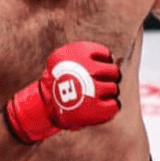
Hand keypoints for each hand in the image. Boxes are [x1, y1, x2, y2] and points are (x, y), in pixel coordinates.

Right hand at [5, 42, 120, 142]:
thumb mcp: (66, 57)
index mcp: (81, 52)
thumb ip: (86, 55)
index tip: (95, 70)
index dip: (104, 63)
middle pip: (114, 72)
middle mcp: (90, 69)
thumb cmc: (58, 81)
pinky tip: (101, 106)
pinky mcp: (97, 109)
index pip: (107, 55)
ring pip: (115, 88)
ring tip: (94, 96)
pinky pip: (115, 105)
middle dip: (109, 78)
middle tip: (97, 84)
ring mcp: (95, 90)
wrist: (44, 104)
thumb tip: (112, 58)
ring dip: (108, 93)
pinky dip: (111, 106)